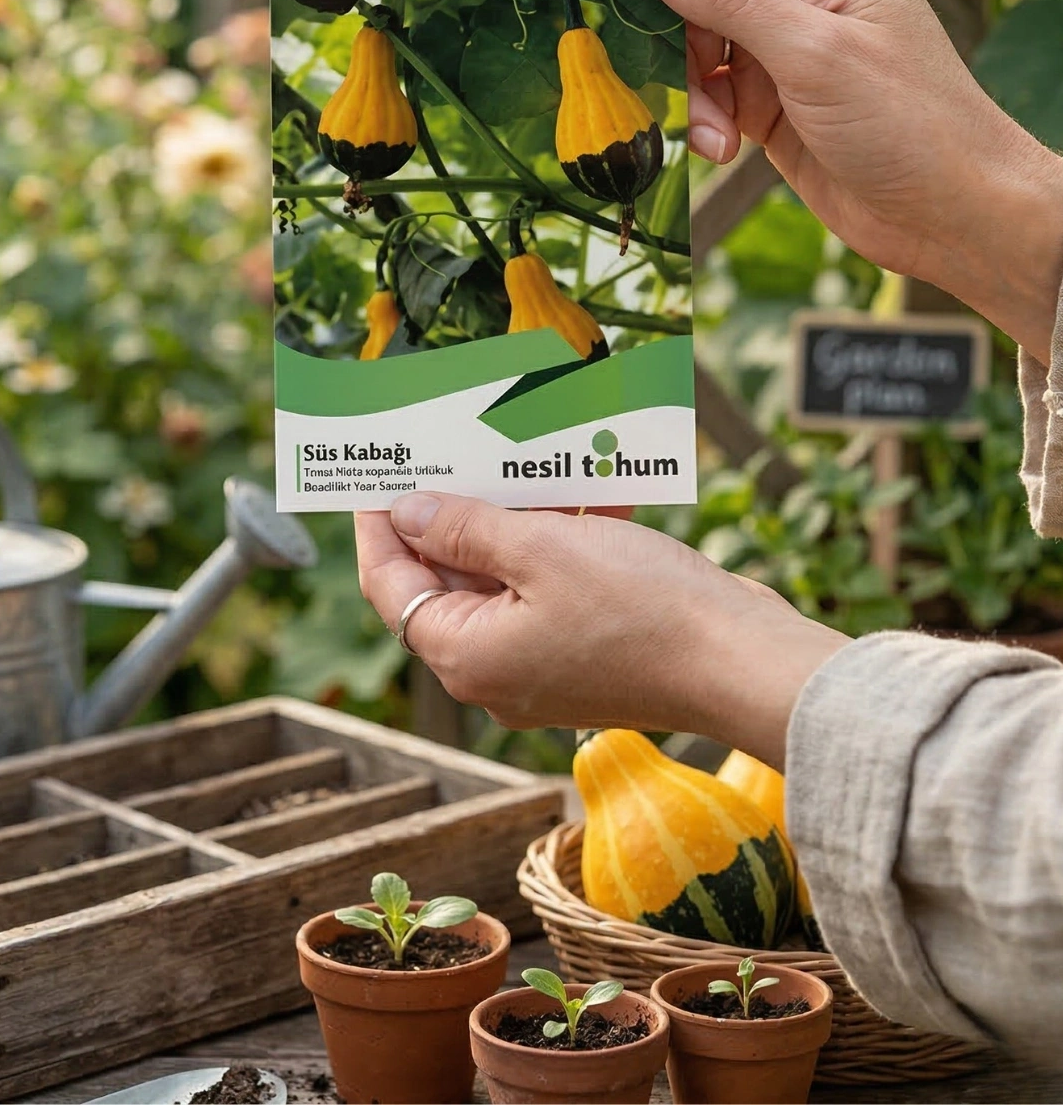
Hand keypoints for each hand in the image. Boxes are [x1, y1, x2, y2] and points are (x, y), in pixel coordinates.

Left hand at [356, 492, 845, 769]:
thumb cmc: (642, 609)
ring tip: (529, 461)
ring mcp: (543, 667)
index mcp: (467, 656)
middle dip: (456, 512)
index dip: (379, 524)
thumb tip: (405, 513)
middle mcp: (495, 672)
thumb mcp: (539, 550)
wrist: (742, 660)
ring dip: (518, 520)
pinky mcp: (588, 655)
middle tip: (454, 448)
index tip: (377, 472)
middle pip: (448, 582)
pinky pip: (555, 590)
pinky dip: (565, 544)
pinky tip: (593, 494)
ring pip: (506, 579)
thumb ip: (463, 529)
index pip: (392, 585)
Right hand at [532, 0, 1062, 364]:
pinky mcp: (761, 82)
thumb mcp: (815, 55)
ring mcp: (773, 25)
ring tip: (709, 129)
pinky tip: (720, 149)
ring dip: (677, 79)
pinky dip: (695, 112)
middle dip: (641, 3)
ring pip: (679, 25)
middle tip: (598, 35)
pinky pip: (696, 78)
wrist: (952, 212)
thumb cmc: (914, 122)